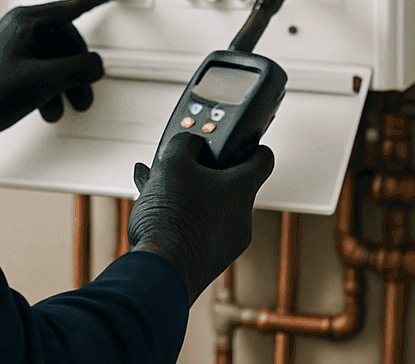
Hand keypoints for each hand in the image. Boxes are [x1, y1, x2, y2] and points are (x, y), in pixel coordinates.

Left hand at [0, 0, 123, 156]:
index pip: (73, 6)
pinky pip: (42, 72)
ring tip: (66, 104)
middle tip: (84, 90)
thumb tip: (95, 65)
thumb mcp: (43, 80)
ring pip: (56, 60)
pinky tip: (48, 107)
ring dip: (66, 83)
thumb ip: (78, 68)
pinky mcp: (8, 68)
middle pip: (67, 41)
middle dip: (80, 68)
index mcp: (27, 22)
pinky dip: (50, 90)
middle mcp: (20, 30)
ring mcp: (13, 48)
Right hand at [127, 131, 275, 302]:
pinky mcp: (206, 260)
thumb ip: (185, 144)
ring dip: (184, 192)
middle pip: (227, 184)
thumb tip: (189, 145)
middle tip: (180, 163)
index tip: (240, 141)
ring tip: (154, 183)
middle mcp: (240, 218)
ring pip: (207, 206)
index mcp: (241, 190)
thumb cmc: (172, 217)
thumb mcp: (173, 162)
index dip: (251, 145)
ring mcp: (225, 243)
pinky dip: (178, 215)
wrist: (160, 271)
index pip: (262, 159)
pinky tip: (152, 207)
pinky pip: (196, 228)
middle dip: (201, 171)